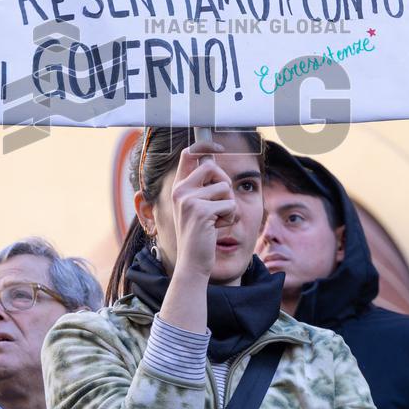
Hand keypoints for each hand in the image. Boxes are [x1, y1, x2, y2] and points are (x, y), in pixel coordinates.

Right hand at [169, 141, 236, 280]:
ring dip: (228, 206)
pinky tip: (217, 229)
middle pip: (214, 168)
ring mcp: (189, 200)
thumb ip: (203, 187)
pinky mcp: (202, 211)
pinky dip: (229, 218)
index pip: (189, 154)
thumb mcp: (197, 207)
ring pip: (226, 189)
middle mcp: (181, 191)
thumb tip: (212, 161)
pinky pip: (230, 205)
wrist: (192, 263)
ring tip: (216, 221)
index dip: (205, 145)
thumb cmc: (200, 235)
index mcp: (179, 187)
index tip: (220, 146)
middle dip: (225, 185)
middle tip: (220, 205)